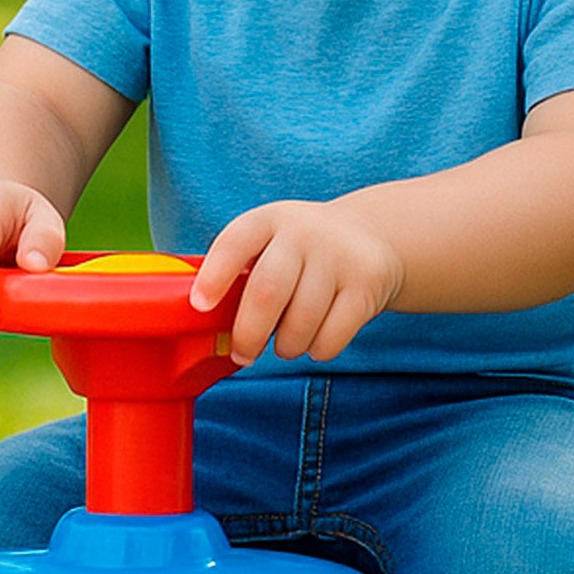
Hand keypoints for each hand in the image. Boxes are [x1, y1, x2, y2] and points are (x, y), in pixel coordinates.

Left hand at [191, 200, 404, 366]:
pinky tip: (315, 337)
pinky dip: (317, 350)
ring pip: (301, 323)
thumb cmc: (303, 250)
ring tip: (285, 343)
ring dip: (286, 347)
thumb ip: (241, 271)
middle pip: (267, 291)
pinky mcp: (367, 283)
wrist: (372, 234)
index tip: (201, 306)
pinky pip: (331, 337)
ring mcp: (339, 256)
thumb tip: (207, 323)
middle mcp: (304, 233)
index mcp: (269, 220)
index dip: (214, 276)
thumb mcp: (271, 241)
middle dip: (248, 334)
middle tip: (243, 353)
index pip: (235, 244)